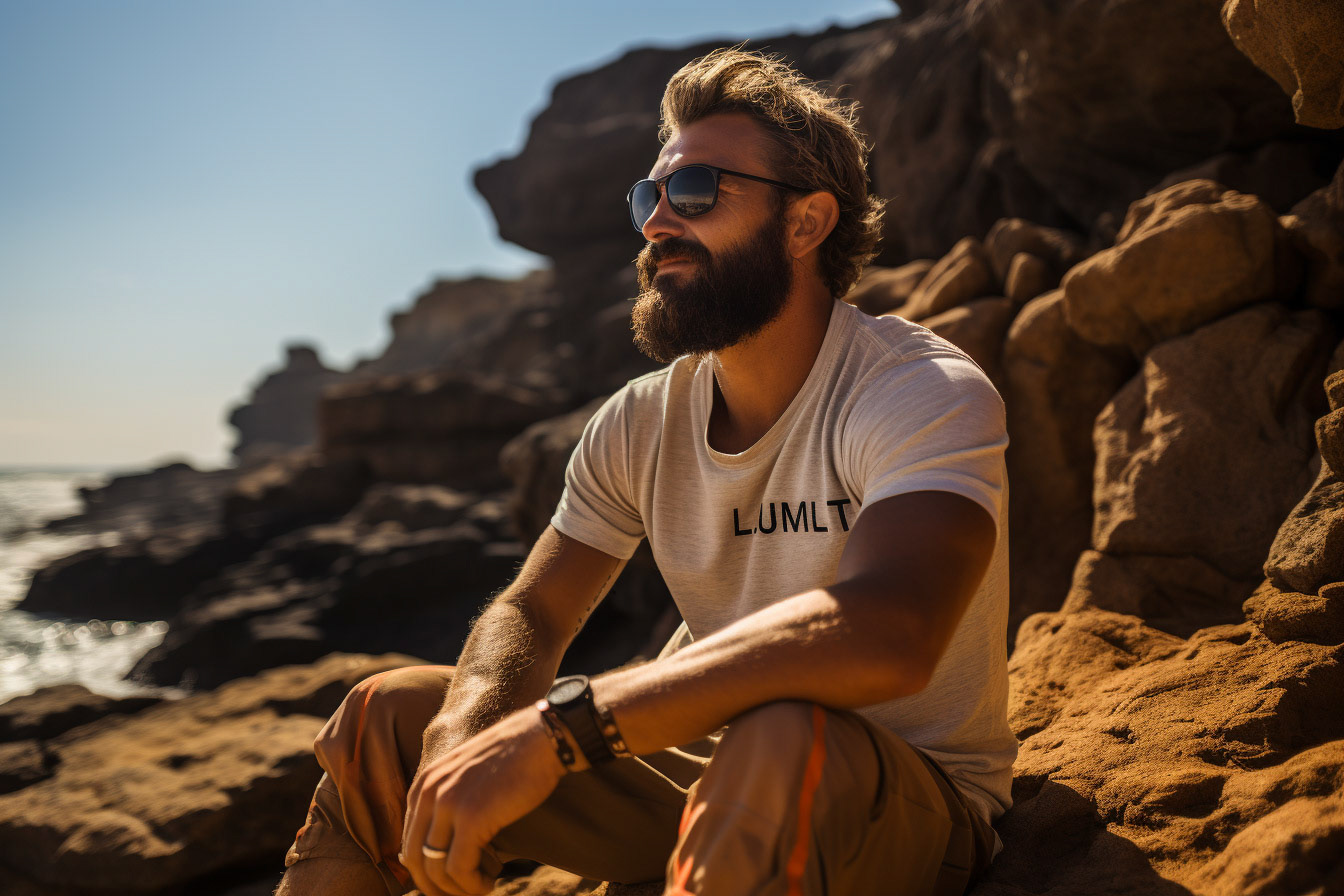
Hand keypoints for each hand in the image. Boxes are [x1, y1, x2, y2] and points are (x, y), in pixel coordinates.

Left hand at [400, 708, 566, 894]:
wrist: (542, 738)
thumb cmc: (513, 758)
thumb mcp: (466, 773)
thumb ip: (448, 799)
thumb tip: (440, 847)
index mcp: (425, 783)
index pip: (408, 841)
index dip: (424, 870)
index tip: (447, 883)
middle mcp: (429, 792)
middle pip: (415, 859)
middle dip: (434, 886)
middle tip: (460, 894)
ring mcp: (449, 804)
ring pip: (435, 869)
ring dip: (457, 889)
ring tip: (479, 888)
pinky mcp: (472, 818)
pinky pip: (459, 868)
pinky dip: (472, 885)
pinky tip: (488, 883)